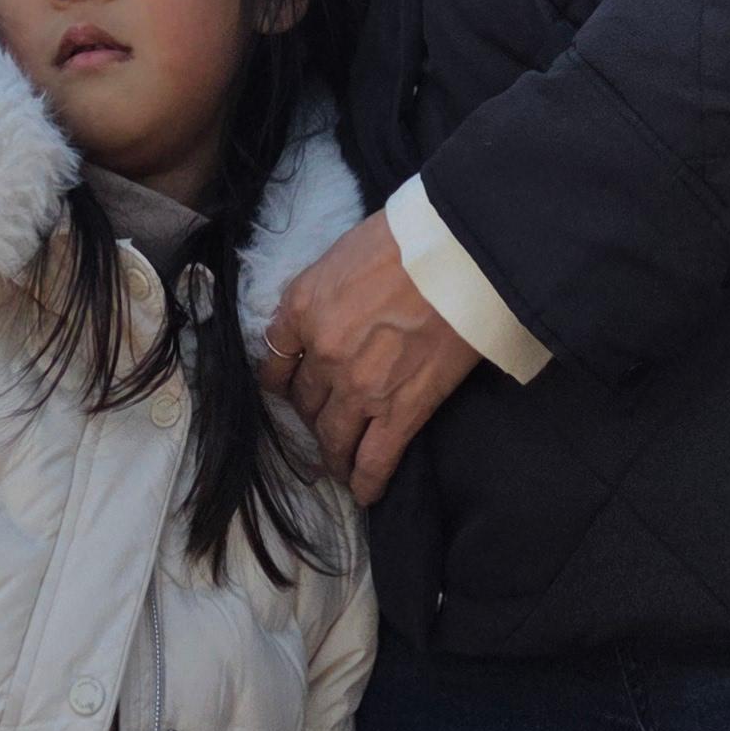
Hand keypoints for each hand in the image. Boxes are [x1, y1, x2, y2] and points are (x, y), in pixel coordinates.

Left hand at [258, 210, 481, 506]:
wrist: (455, 255)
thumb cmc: (405, 239)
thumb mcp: (344, 253)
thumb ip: (326, 289)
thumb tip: (333, 309)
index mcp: (303, 307)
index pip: (274, 356)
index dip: (280, 377)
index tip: (288, 386)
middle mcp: (322, 352)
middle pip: (305, 400)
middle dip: (312, 415)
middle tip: (322, 422)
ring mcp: (359, 388)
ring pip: (333, 437)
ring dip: (333, 455)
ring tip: (339, 465)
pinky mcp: (400, 411)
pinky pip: (375, 460)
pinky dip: (367, 482)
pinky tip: (365, 492)